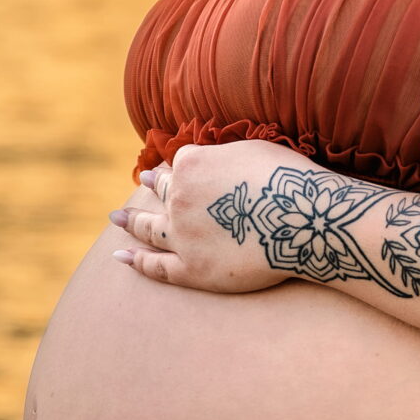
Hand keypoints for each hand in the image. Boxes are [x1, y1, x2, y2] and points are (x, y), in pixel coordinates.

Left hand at [110, 140, 308, 293]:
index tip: (170, 170)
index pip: (180, 164)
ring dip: (131, 222)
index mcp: (191, 165)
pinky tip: (122, 257)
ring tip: (116, 219)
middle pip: (160, 193)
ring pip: (150, 229)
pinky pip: (157, 266)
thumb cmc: (286, 179)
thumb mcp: (251, 149)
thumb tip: (209, 159)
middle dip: (150, 187)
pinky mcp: (193, 269)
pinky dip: (138, 262)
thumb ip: (221, 155)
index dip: (179, 167)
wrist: (303, 218)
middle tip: (139, 184)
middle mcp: (179, 199)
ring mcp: (182, 236)